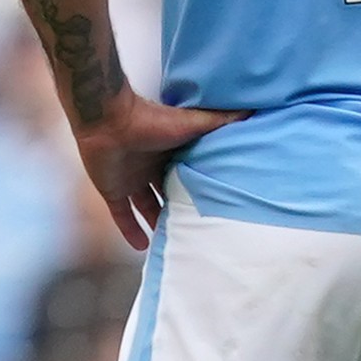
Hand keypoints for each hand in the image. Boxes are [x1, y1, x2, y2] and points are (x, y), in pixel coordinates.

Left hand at [76, 96, 243, 249]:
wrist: (107, 119)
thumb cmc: (152, 119)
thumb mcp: (193, 123)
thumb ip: (221, 120)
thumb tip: (253, 112)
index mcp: (171, 151)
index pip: (189, 174)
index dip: (200, 188)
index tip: (216, 205)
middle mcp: (151, 166)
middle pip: (169, 193)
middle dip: (180, 209)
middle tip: (198, 229)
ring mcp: (131, 179)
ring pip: (146, 207)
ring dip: (158, 223)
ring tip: (176, 243)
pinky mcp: (112, 190)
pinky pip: (121, 215)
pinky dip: (130, 230)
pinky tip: (142, 248)